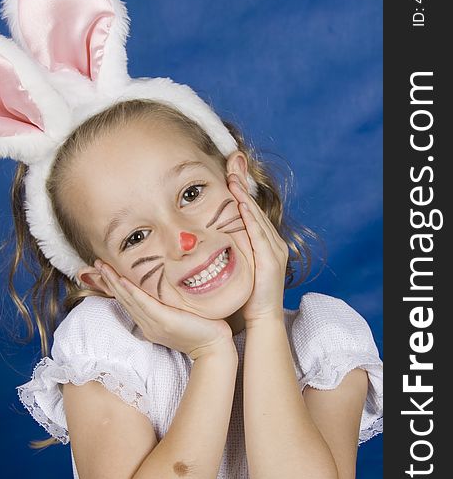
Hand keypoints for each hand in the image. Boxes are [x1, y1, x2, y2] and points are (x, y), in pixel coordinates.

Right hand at [93, 259, 236, 360]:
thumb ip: (168, 304)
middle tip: (97, 263)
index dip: (114, 286)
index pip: (127, 302)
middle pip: (123, 299)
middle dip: (108, 281)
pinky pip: (144, 304)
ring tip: (103, 267)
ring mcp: (154, 324)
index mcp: (149, 323)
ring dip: (114, 282)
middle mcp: (148, 324)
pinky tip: (123, 280)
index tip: (104, 271)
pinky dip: (132, 292)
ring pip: (129, 300)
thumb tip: (163, 286)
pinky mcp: (164, 321)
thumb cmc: (202, 329)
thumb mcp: (179, 315)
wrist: (213, 348)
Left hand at [227, 173, 288, 327]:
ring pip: (256, 217)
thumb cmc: (245, 294)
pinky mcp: (271, 260)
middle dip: (243, 183)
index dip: (241, 188)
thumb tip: (203, 234)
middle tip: (233, 160)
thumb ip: (228, 247)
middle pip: (254, 207)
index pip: (250, 209)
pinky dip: (251, 218)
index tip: (230, 167)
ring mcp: (274, 250)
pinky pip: (259, 234)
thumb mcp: (236, 264)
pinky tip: (242, 204)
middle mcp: (273, 242)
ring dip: (245, 195)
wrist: (260, 319)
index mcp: (264, 241)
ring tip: (233, 177)